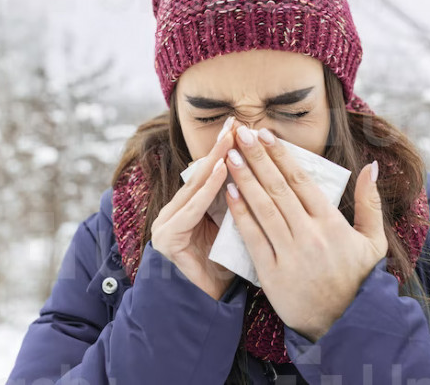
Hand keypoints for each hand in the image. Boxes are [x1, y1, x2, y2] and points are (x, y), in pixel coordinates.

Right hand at [151, 117, 237, 300]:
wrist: (210, 304)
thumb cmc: (227, 266)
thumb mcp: (235, 227)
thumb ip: (238, 202)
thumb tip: (261, 170)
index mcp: (191, 209)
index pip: (211, 174)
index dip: (227, 151)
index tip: (244, 128)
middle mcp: (175, 212)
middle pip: (202, 175)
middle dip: (221, 149)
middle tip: (236, 124)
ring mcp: (167, 224)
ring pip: (196, 187)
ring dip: (215, 162)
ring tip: (232, 141)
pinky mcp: (168, 238)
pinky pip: (192, 209)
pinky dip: (208, 189)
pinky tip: (222, 171)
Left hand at [223, 120, 387, 341]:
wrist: (345, 326)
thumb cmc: (358, 280)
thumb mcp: (374, 242)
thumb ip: (371, 203)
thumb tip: (372, 167)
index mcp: (332, 224)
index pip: (301, 181)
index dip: (281, 155)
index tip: (265, 134)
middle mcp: (309, 235)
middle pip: (278, 188)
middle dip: (257, 157)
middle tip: (241, 132)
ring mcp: (290, 254)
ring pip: (263, 209)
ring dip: (244, 179)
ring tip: (231, 155)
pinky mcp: (273, 274)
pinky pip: (253, 237)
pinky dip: (241, 214)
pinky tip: (229, 193)